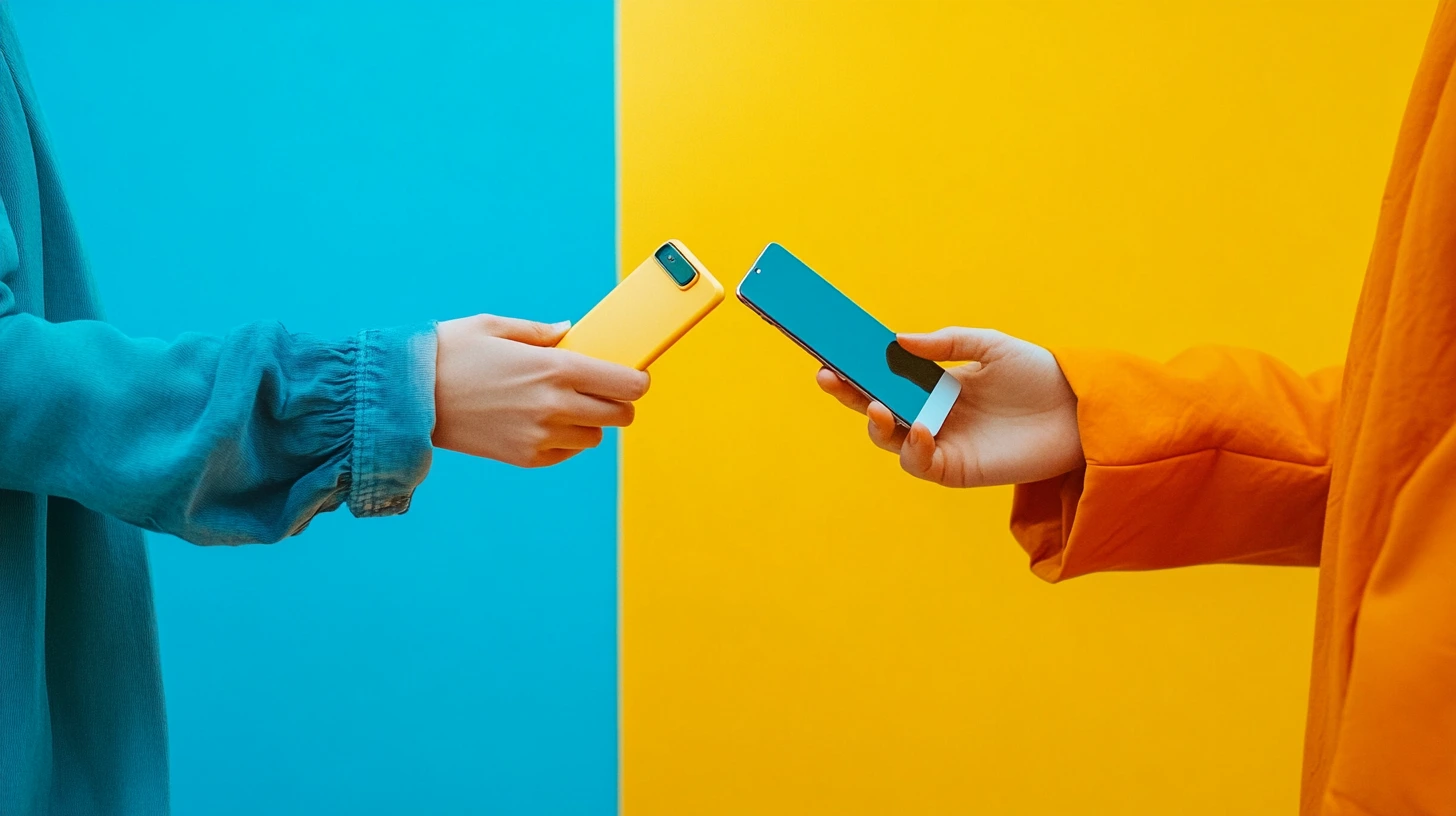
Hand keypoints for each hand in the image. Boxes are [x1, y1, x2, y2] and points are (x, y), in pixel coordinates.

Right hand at [433, 314, 648, 467]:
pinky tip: (542, 421)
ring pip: (595, 437)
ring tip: (563, 403)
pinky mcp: (524, 457)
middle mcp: (555, 406)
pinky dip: (564, 440)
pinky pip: (566, 453)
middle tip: (601, 389)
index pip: (627, 384)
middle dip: (618, 402)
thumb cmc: (450, 353)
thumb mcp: (496, 326)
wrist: (408, 397)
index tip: (634, 375)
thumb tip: (572, 332)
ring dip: (589, 421)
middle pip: (620, 415)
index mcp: (555, 368)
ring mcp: (540, 436)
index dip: (638, 380)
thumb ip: (542, 332)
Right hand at [816, 328, 1082, 486]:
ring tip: (876, 406)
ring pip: (889, 439)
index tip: (829, 351)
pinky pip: (921, 463)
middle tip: (828, 376)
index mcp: (934, 385)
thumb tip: (898, 340)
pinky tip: (920, 428)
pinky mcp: (957, 469)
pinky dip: (913, 448)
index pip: (884, 377)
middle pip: (875, 408)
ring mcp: (941, 443)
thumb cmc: (1038, 376)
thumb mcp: (991, 346)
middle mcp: (931, 414)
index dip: (855, 368)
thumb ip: (946, 344)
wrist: (1079, 411)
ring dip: (876, 424)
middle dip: (848, 394)